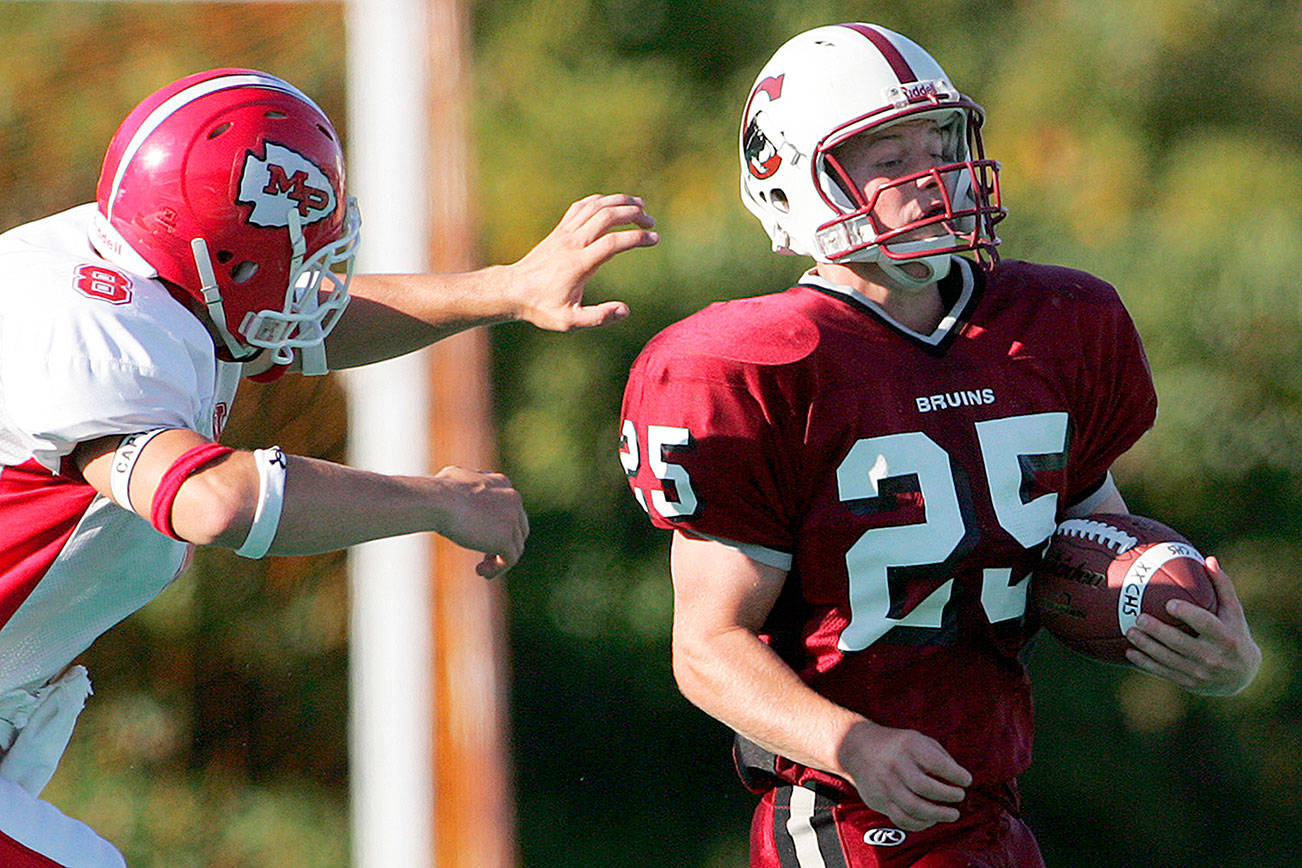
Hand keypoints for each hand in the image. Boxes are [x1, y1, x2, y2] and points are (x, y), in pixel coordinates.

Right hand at [429, 465, 528, 577]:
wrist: (439, 501)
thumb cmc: (439, 490)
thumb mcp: (455, 476)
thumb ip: (467, 481)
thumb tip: (461, 479)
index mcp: (503, 483)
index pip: (511, 509)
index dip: (500, 526)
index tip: (482, 537)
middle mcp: (513, 499)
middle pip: (519, 529)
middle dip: (503, 544)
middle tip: (485, 556)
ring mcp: (512, 519)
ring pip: (515, 547)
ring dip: (498, 560)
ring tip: (480, 568)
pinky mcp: (507, 538)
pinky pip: (510, 559)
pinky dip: (497, 569)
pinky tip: (480, 571)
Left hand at [505, 193, 657, 330]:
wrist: (512, 291)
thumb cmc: (541, 308)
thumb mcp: (569, 321)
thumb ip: (598, 318)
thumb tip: (625, 311)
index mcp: (579, 264)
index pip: (613, 243)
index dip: (637, 239)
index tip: (655, 239)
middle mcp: (572, 243)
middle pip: (607, 215)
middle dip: (633, 214)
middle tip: (651, 223)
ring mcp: (564, 233)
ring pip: (595, 206)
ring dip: (620, 202)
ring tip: (640, 207)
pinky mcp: (559, 230)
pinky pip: (582, 206)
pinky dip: (601, 201)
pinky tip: (613, 205)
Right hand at [838, 720, 971, 830]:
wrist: (857, 748)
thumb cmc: (898, 745)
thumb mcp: (918, 740)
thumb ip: (940, 757)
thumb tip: (960, 780)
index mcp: (908, 745)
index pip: (937, 763)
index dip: (956, 774)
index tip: (967, 780)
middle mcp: (895, 764)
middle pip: (926, 787)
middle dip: (948, 795)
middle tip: (959, 796)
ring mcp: (885, 784)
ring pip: (914, 807)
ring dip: (938, 814)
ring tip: (952, 814)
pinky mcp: (878, 800)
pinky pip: (902, 819)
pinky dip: (921, 824)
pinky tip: (931, 819)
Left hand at [1124, 556, 1261, 695]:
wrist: (1241, 676)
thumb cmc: (1234, 634)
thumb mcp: (1234, 613)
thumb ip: (1222, 587)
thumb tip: (1209, 559)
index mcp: (1226, 638)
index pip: (1206, 624)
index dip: (1188, 614)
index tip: (1170, 604)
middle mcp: (1214, 657)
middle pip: (1181, 643)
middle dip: (1159, 631)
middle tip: (1139, 617)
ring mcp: (1200, 673)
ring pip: (1168, 659)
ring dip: (1147, 646)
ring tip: (1130, 631)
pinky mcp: (1188, 682)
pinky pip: (1163, 672)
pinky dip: (1146, 663)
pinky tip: (1129, 652)